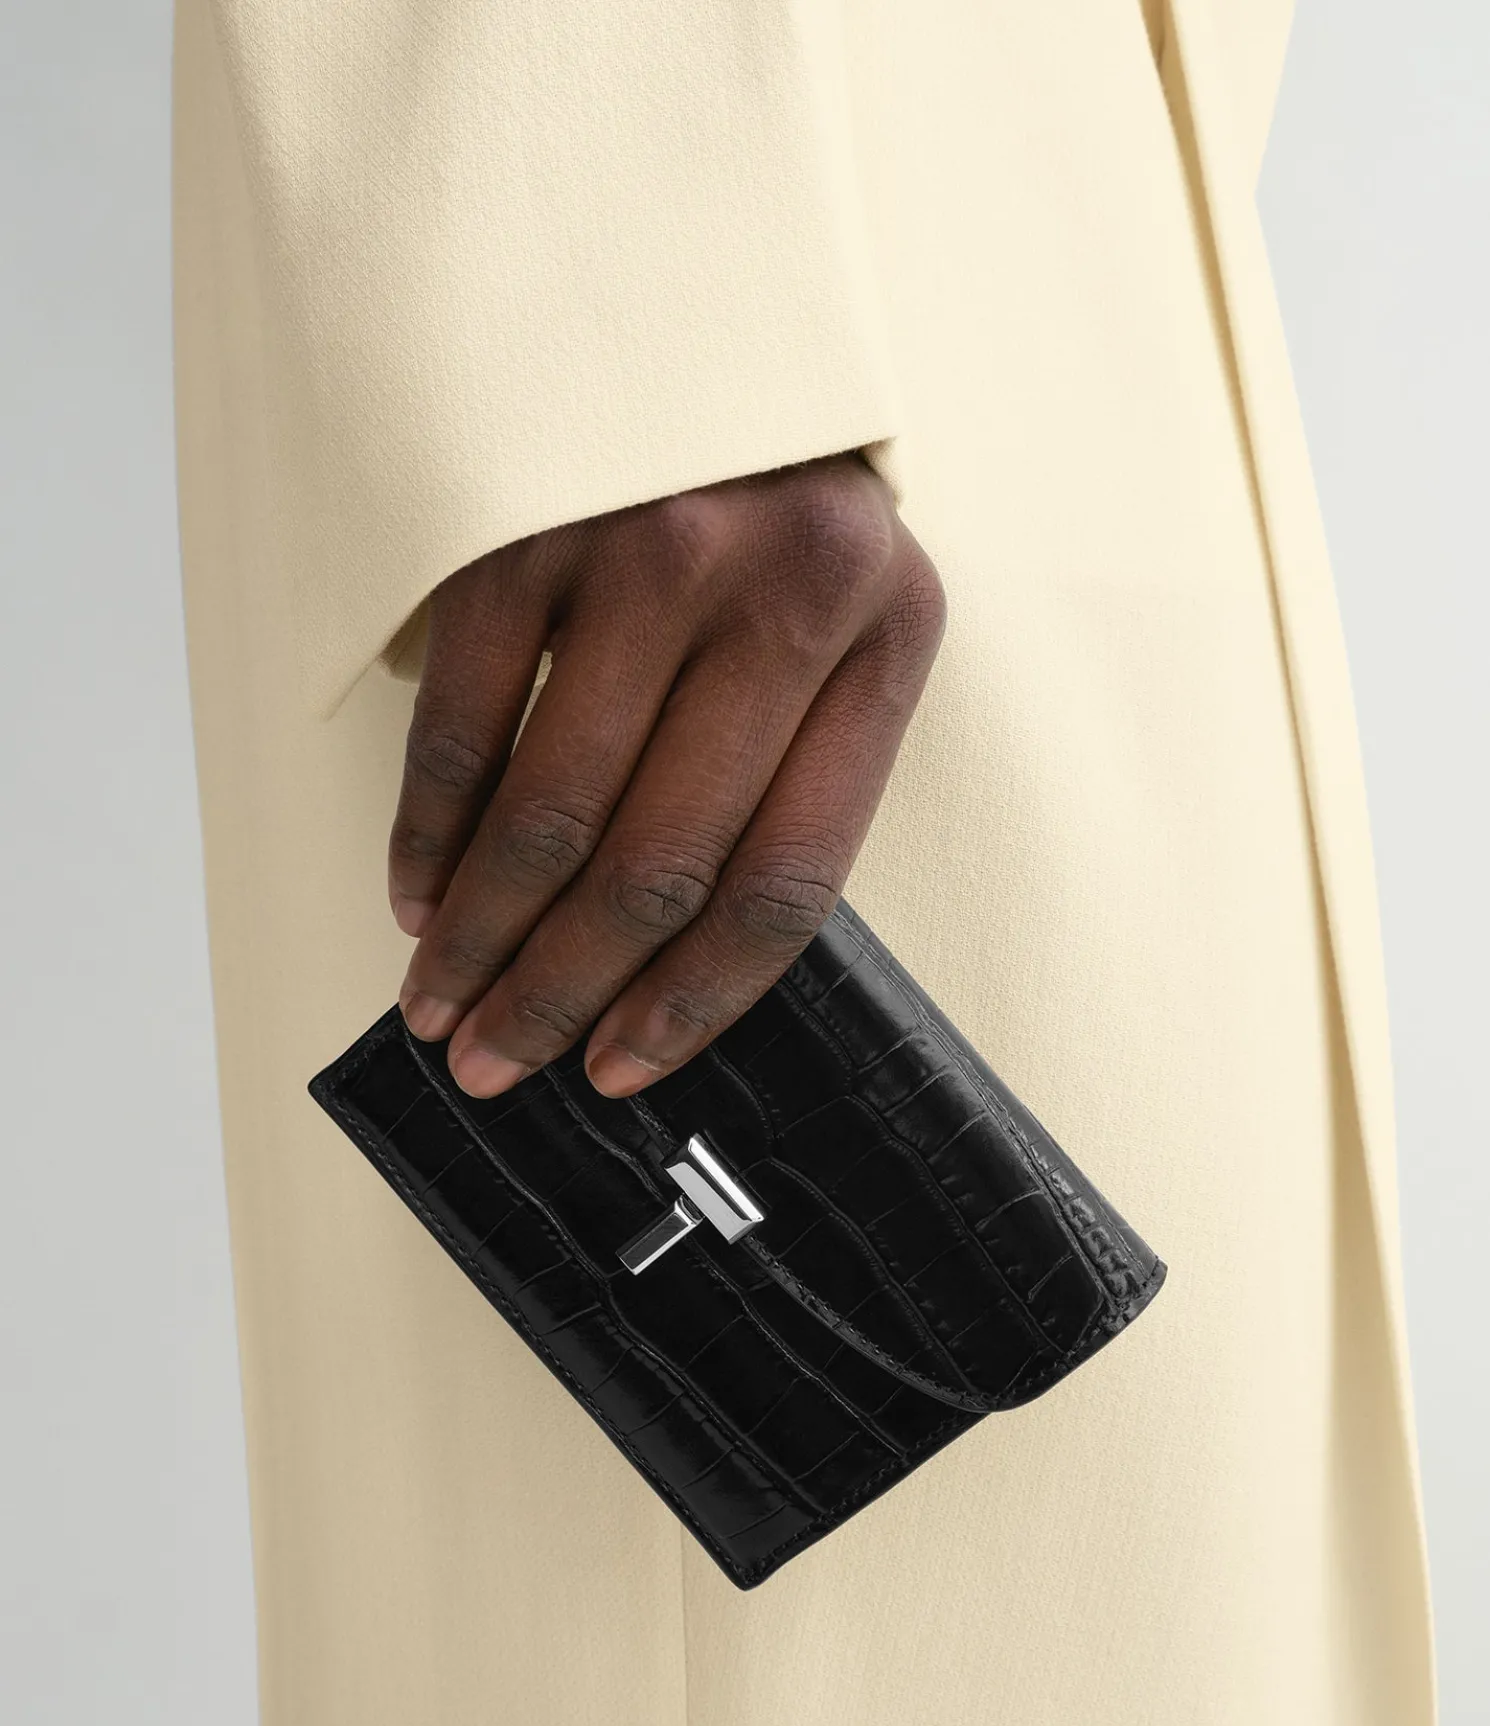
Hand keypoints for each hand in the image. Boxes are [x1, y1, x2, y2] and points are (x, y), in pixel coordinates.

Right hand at [389, 454, 944, 1098]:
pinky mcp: (528, 520)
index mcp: (885, 640)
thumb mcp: (840, 620)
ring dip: (481, 936)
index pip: (786, 881)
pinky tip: (416, 894)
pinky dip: (430, 831)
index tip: (620, 1071)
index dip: (694, 1003)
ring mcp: (648, 551)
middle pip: (659, 866)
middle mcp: (780, 593)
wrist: (708, 316)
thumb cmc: (775, 509)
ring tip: (442, 1004)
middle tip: (499, 1063)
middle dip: (562, 993)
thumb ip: (785, 763)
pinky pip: (464, 725)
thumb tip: (656, 971)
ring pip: (552, 812)